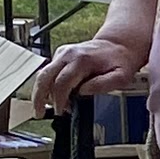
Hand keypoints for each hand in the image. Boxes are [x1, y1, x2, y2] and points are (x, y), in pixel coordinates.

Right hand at [31, 30, 149, 114]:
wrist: (117, 45)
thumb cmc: (119, 61)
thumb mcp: (121, 76)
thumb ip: (103, 84)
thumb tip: (84, 91)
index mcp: (81, 60)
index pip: (61, 82)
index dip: (58, 100)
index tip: (60, 112)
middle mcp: (68, 54)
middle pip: (44, 76)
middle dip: (39, 97)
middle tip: (38, 113)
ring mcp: (62, 54)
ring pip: (42, 74)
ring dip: (40, 92)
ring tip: (42, 109)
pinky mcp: (60, 55)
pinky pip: (48, 72)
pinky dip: (47, 86)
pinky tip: (54, 98)